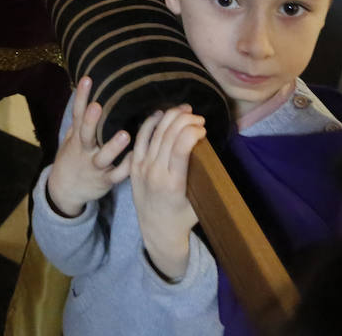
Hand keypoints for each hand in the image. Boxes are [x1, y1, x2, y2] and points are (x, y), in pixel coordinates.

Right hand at [46, 77, 131, 217]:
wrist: (65, 190)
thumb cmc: (73, 157)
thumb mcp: (72, 137)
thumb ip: (81, 119)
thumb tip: (88, 94)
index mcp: (77, 137)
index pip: (77, 114)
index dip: (81, 97)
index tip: (87, 79)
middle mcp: (84, 150)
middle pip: (86, 134)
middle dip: (91, 121)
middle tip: (97, 106)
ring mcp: (94, 166)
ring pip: (104, 157)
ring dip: (114, 146)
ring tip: (125, 134)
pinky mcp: (105, 181)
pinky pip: (117, 175)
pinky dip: (126, 168)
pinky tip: (136, 158)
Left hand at [130, 106, 205, 282]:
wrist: (157, 231)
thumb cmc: (184, 217)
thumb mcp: (200, 200)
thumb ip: (202, 176)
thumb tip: (208, 147)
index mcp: (174, 183)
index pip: (181, 147)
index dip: (193, 131)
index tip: (204, 130)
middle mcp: (155, 173)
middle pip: (169, 136)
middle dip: (186, 120)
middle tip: (199, 118)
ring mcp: (142, 168)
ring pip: (155, 133)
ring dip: (171, 117)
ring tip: (186, 111)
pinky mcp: (134, 165)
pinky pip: (141, 138)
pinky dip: (151, 123)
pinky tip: (162, 114)